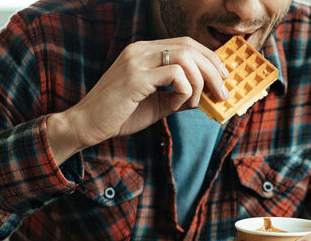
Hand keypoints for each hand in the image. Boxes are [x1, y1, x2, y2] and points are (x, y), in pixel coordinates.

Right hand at [46, 37, 229, 163]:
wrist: (87, 125)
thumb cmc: (120, 115)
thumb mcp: (157, 103)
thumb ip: (179, 96)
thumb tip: (207, 95)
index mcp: (144, 51)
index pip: (185, 43)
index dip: (209, 58)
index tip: (223, 77)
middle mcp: (140, 49)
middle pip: (189, 47)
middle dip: (213, 70)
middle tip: (223, 92)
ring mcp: (136, 61)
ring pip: (185, 58)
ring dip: (201, 82)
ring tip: (197, 103)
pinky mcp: (135, 77)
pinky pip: (175, 75)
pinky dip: (186, 91)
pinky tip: (178, 105)